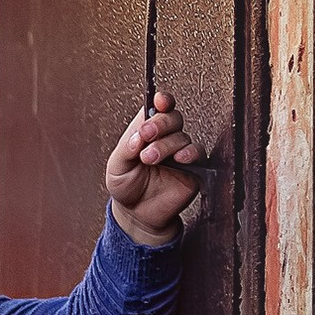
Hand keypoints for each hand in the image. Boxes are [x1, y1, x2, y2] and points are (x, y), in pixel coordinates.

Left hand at [106, 88, 205, 245]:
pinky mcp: (192, 168)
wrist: (137, 214)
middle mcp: (165, 138)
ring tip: (149, 159)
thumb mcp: (117, 166)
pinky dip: (189, 152)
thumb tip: (139, 134)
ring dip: (166, 145)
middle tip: (147, 135)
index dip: (162, 101)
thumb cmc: (126, 186)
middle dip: (160, 124)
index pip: (157, 108)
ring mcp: (179, 151)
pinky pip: (197, 153)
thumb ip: (126, 148)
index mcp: (146, 131)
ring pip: (181, 136)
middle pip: (172, 118)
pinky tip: (178, 159)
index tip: (159, 101)